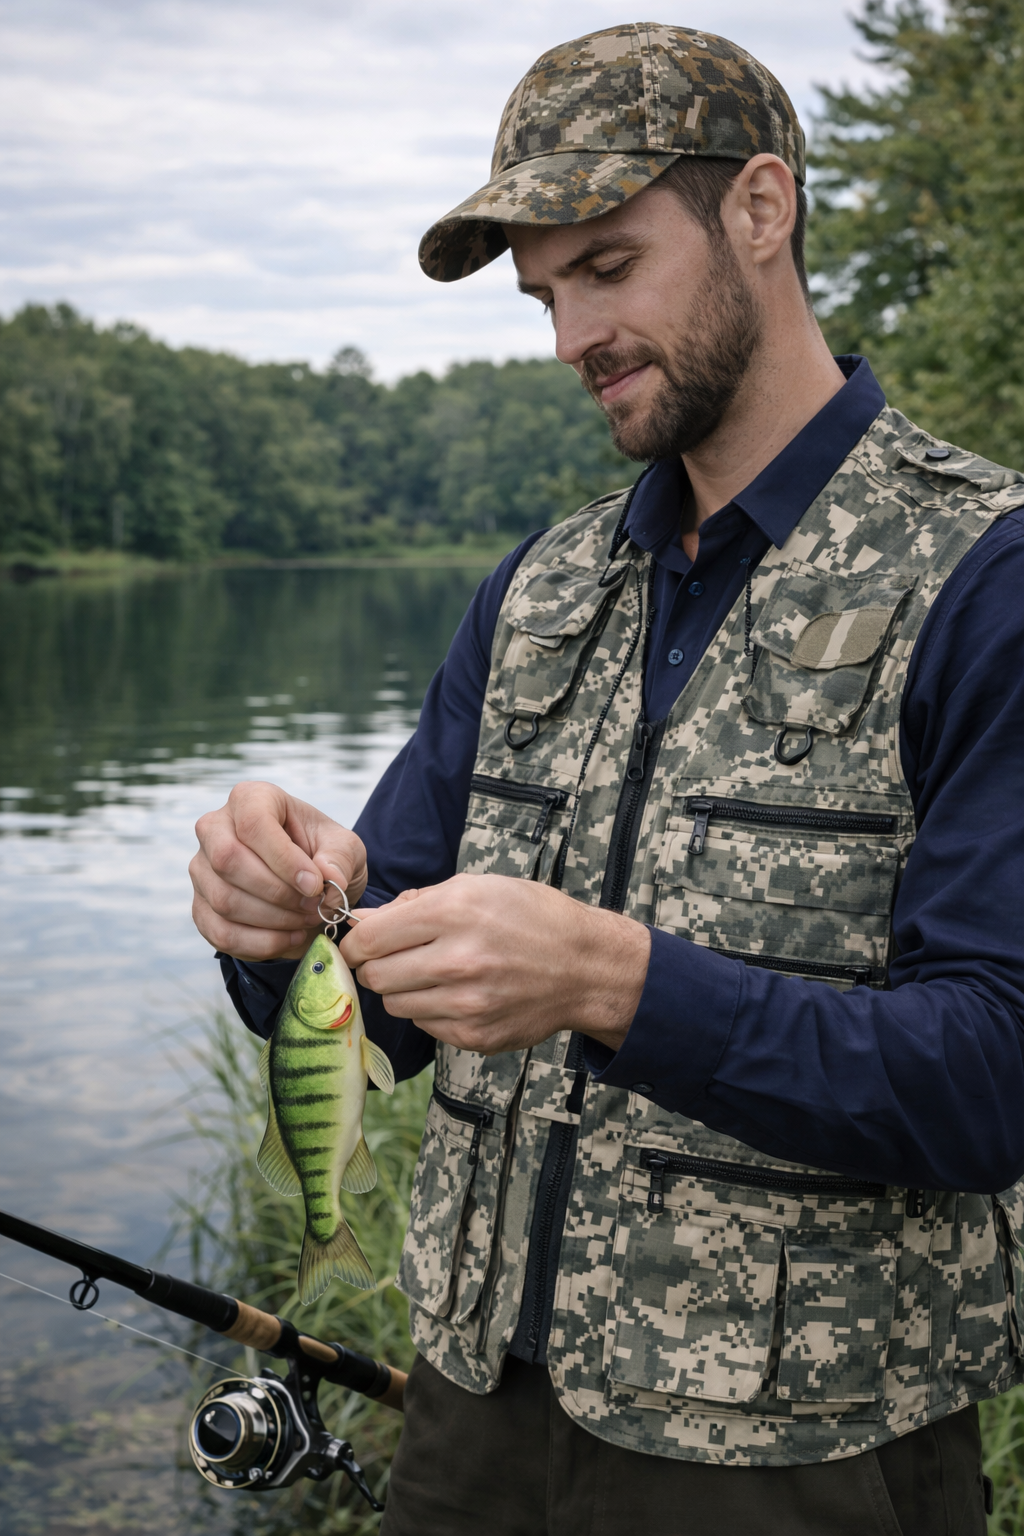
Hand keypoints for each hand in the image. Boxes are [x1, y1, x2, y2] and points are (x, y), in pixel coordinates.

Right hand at [190, 781, 366, 960]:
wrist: (310, 885)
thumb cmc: (323, 855)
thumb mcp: (345, 848)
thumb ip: (340, 858)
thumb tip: (326, 878)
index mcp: (251, 798)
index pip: (254, 823)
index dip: (284, 859)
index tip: (315, 885)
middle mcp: (215, 828)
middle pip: (228, 860)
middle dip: (277, 892)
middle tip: (313, 906)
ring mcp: (202, 869)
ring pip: (223, 900)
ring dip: (273, 920)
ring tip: (307, 920)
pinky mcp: (201, 906)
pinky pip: (219, 932)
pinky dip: (260, 944)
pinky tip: (291, 938)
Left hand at [340, 873, 649, 1054]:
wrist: (585, 967)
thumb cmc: (531, 917)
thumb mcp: (478, 887)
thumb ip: (415, 903)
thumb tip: (363, 921)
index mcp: (454, 913)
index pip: (367, 939)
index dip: (354, 941)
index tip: (358, 942)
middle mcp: (456, 961)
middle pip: (374, 975)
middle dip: (375, 965)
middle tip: (395, 957)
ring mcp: (465, 1004)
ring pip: (394, 1004)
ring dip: (402, 989)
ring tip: (432, 973)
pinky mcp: (473, 1035)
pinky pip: (423, 1024)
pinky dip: (429, 1009)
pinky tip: (456, 993)